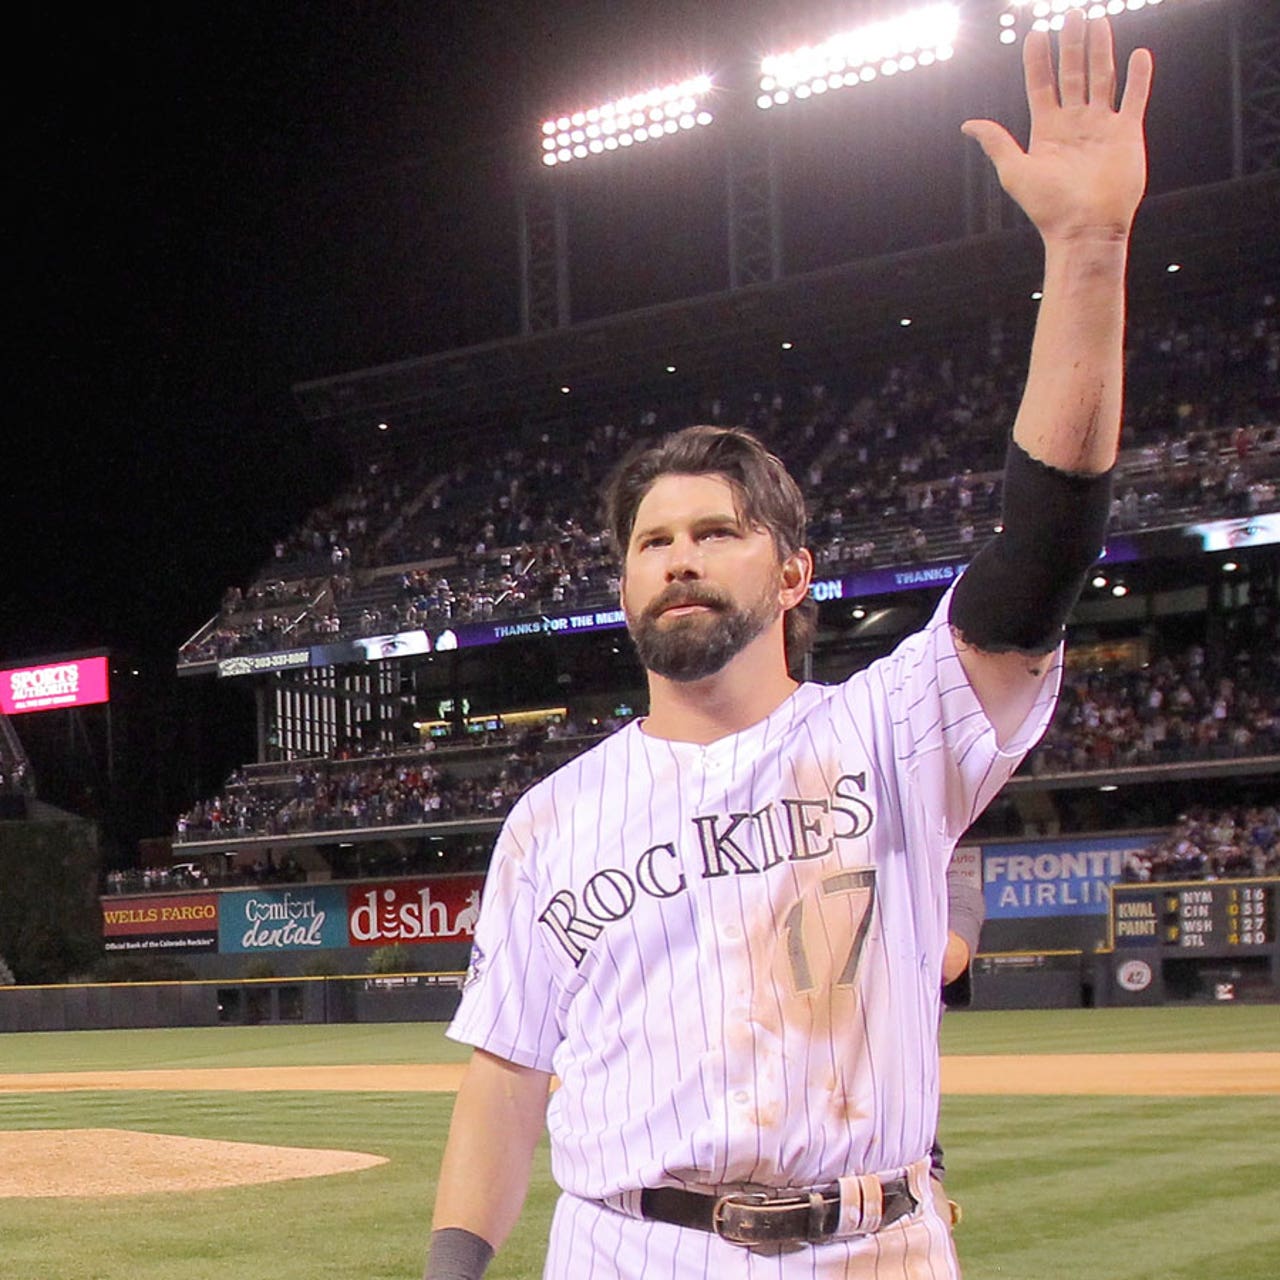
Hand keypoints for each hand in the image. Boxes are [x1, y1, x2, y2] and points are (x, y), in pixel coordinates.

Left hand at [962, 12, 1152, 243]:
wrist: (1085, 228)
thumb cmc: (1048, 207)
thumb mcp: (1015, 172)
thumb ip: (996, 143)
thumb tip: (968, 125)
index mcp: (1047, 132)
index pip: (1041, 86)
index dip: (1038, 60)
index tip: (1036, 33)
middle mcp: (1074, 124)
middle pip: (1072, 74)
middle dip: (1072, 44)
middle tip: (1072, 13)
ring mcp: (1102, 127)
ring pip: (1102, 77)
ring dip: (1100, 49)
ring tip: (1098, 20)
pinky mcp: (1128, 133)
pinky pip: (1134, 97)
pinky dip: (1139, 76)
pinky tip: (1139, 53)